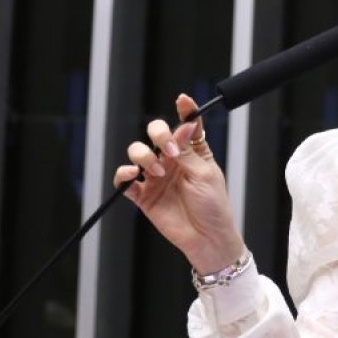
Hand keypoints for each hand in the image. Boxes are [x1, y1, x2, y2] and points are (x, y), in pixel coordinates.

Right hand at [113, 94, 245, 273]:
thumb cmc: (213, 207)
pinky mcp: (144, 195)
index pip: (187, 125)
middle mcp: (173, 161)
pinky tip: (132, 175)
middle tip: (170, 151)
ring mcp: (157, 176)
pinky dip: (123, 174)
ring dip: (144, 155)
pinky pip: (125, 180)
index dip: (185, 110)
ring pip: (138, 152)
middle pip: (157, 133)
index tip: (183, 100)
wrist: (207, 237)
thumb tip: (182, 126)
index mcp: (194, 152)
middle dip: (160, 134)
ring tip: (158, 172)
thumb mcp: (204, 174)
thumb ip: (188, 151)